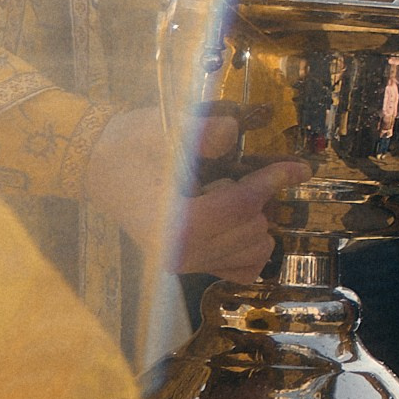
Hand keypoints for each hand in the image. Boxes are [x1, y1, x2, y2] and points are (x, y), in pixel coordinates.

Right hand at [83, 108, 308, 277]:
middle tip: (235, 173)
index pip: (242, 204)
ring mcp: (186, 265)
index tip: (301, 168)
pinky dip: (249, 247)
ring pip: (254, 249)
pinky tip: (236, 222)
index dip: (274, 180)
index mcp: (176, 223)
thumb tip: (232, 131)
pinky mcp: (189, 267)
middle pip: (253, 227)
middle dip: (257, 196)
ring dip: (254, 219)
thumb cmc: (129, 145)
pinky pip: (240, 269)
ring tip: (228, 195)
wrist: (97, 164)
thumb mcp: (162, 130)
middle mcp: (183, 253)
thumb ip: (200, 134)